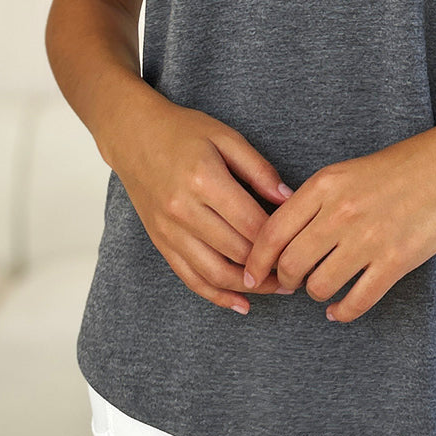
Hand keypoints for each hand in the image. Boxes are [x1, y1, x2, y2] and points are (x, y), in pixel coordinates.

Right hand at [110, 97, 295, 312]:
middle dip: (270, 267)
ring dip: (248, 287)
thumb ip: (259, 169)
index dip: (280, 240)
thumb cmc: (183, 131)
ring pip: (214, 273)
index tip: (301, 245)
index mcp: (204, 179)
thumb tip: (289, 199)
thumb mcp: (226, 137)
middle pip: (236, 251)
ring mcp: (169, 229)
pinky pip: (189, 278)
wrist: (133, 135)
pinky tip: (240, 304)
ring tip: (277, 289)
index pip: (251, 223)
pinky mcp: (160, 242)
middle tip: (298, 271)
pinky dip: (216, 295)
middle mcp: (183, 209)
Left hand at [240, 127, 435, 322]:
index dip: (256, 261)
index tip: (253, 275)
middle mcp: (340, 211)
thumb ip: (316, 199)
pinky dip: (343, 312)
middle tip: (289, 285)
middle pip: (291, 263)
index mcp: (324, 184)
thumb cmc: (403, 164)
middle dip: (285, 281)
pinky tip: (340, 310)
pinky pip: (357, 300)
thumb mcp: (348, 171)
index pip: (272, 232)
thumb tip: (284, 233)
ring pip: (319, 285)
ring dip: (315, 294)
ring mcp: (369, 237)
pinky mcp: (397, 260)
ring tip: (321, 290)